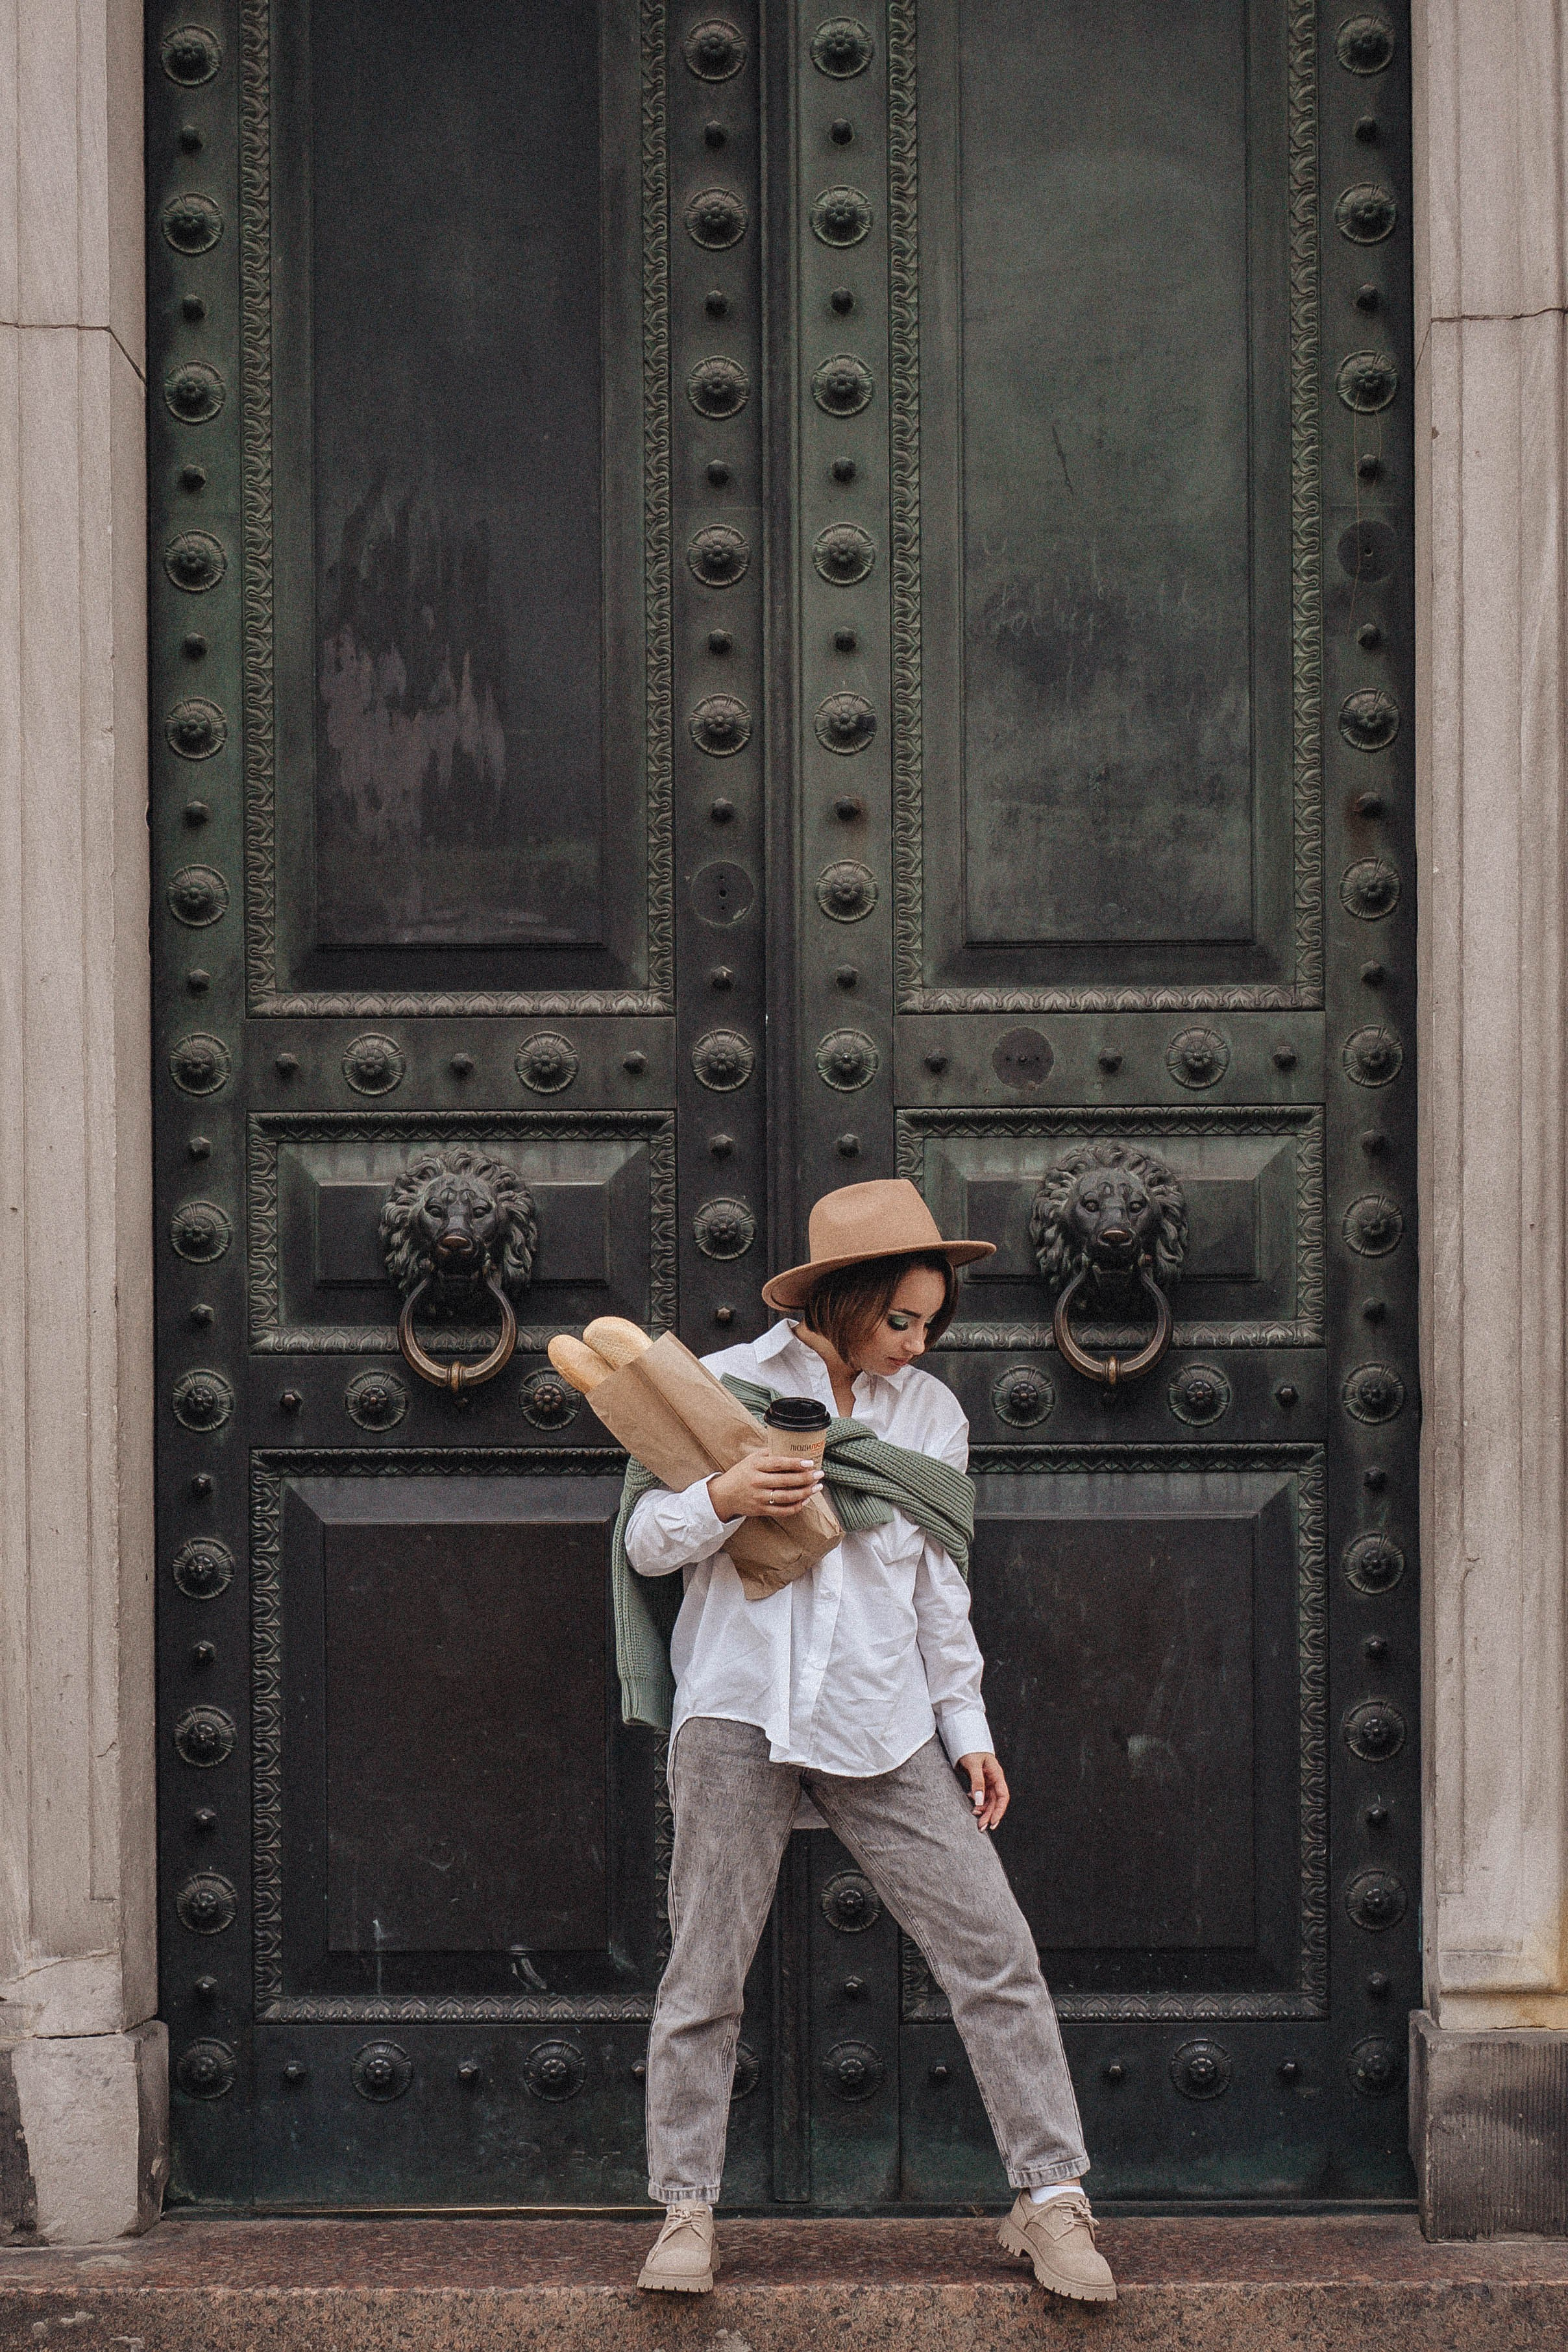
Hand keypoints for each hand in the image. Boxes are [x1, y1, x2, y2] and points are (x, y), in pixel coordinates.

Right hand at [708, 1449, 822, 1520]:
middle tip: (819, 1474)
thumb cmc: (740, 1474)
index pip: (778, 1464)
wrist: (723, 1495)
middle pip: (786, 1481)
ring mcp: (759, 1497)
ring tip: (816, 1487)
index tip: (810, 1463)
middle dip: (806, 1478)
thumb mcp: (751, 1459)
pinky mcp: (761, 1510)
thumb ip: (768, 1454)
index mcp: (755, 1466)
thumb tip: (788, 1446)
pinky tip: (805, 1500)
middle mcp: (757, 1482)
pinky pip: (782, 1511)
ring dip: (805, 1493)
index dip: (795, 1463)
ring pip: (787, 1497)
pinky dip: (796, 1507)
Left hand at [957, 1751, 1008, 1831]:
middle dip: (990, 1815)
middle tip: (981, 1828)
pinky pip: (982, 1796)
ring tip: (976, 1820)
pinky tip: (971, 1805)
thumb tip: (978, 1801)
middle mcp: (995, 1780)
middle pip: (996, 1802)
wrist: (964, 1741)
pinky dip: (977, 1803)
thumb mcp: (973, 1764)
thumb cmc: (970, 1749)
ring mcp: (988, 1781)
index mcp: (997, 1775)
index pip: (1003, 1796)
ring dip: (984, 1811)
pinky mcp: (981, 1782)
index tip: (993, 1822)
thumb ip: (977, 1782)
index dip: (999, 1810)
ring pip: (989, 1801)